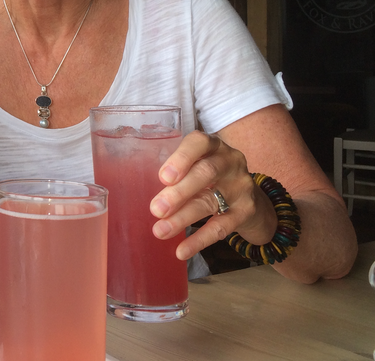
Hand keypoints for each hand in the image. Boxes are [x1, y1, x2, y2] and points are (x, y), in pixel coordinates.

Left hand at [149, 130, 276, 260]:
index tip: (163, 177)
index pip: (200, 142)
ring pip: (210, 201)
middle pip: (205, 173)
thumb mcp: (197, 166)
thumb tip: (140, 193)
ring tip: (160, 231)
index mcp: (213, 146)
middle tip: (156, 209)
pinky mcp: (247, 211)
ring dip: (183, 218)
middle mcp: (230, 161)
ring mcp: (241, 186)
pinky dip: (199, 240)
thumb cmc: (211, 178)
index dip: (181, 158)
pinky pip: (221, 227)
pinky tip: (182, 251)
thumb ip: (177, 173)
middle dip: (178, 193)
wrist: (253, 200)